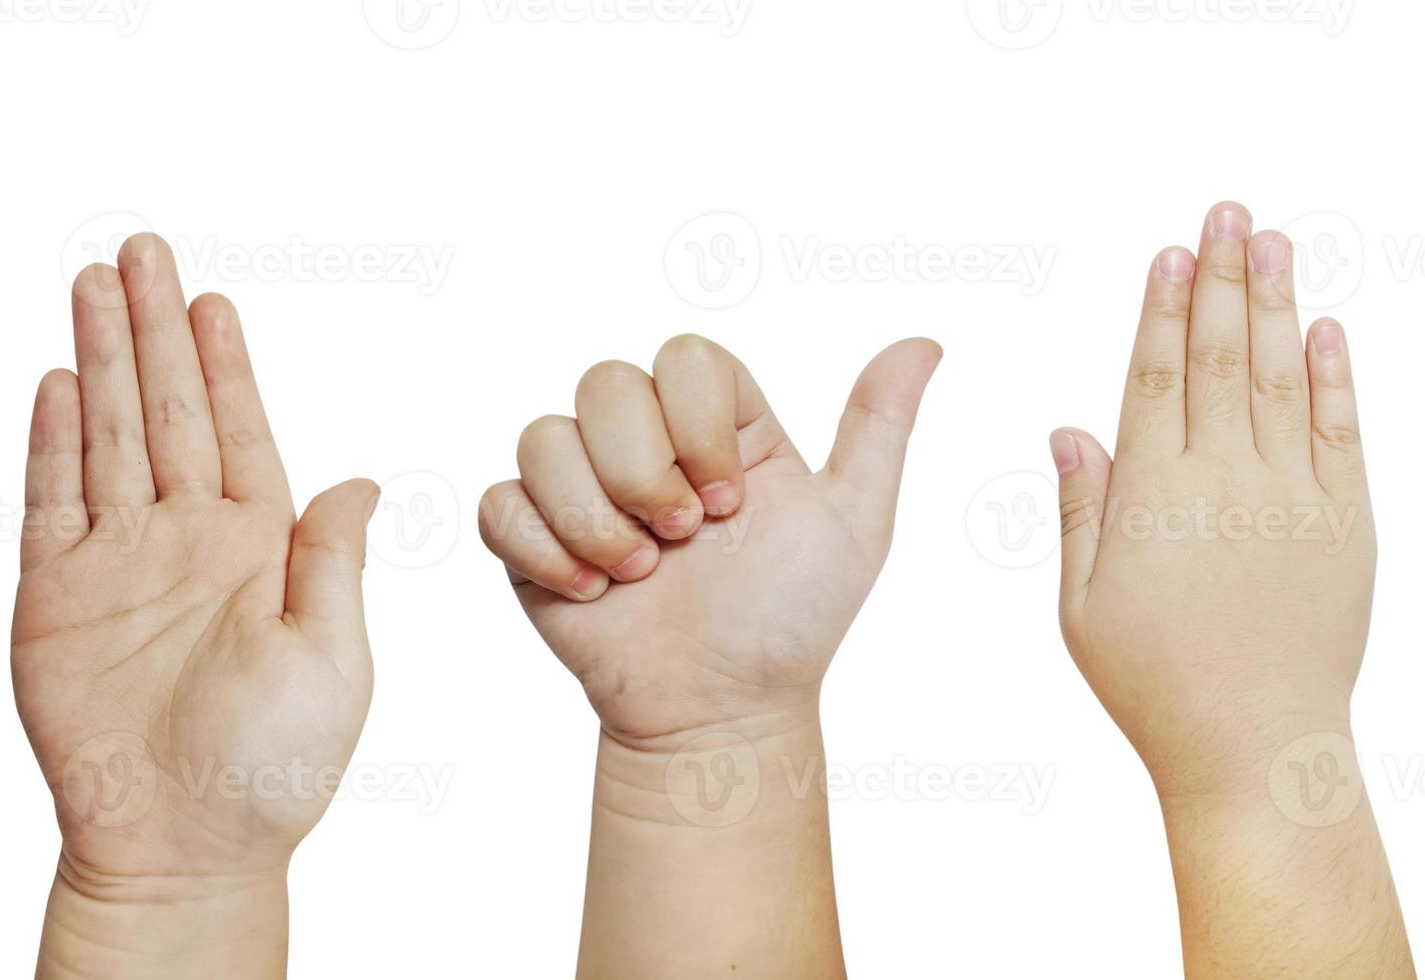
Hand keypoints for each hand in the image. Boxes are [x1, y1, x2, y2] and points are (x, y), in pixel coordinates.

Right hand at [12, 233, 378, 899]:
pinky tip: (58, 382)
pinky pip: (50, 502)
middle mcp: (186, 540)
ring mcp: (117, 564)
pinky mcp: (54, 598)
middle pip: (166, 409)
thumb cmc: (270, 771)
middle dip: (153, 328)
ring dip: (102, 360)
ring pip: (107, 435)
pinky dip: (52, 442)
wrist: (179, 846)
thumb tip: (356, 480)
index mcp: (259, 549)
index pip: (239, 430)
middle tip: (141, 250)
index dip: (223, 361)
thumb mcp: (333, 663)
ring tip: (92, 286)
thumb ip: (332, 566)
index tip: (211, 297)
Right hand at [477, 335, 940, 743]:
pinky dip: (546, 550)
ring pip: (543, 438)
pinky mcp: (530, 538)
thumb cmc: (789, 621)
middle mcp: (643, 441)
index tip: (732, 503)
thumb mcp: (854, 522)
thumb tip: (924, 345)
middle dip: (644, 473)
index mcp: (716, 423)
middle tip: (684, 540)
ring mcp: (580, 488)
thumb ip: (878, 428)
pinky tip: (593, 592)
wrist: (720, 710)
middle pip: (605, 384)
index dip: (698, 428)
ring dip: (595, 520)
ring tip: (639, 574)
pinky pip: (500, 503)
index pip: (684, 358)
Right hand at [1052, 205, 1412, 978]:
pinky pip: (1342, 433)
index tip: (1170, 250)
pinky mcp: (1349, 524)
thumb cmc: (1154, 687)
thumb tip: (1072, 429)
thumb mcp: (1083, 607)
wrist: (1256, 748)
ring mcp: (1292, 498)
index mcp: (1153, 495)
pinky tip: (1327, 327)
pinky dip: (1335, 377)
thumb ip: (1082, 511)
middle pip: (1222, 355)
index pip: (1157, 375)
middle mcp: (1224, 480)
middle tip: (1227, 211)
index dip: (1164, 307)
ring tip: (1273, 239)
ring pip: (1283, 377)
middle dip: (1221, 276)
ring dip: (1277, 301)